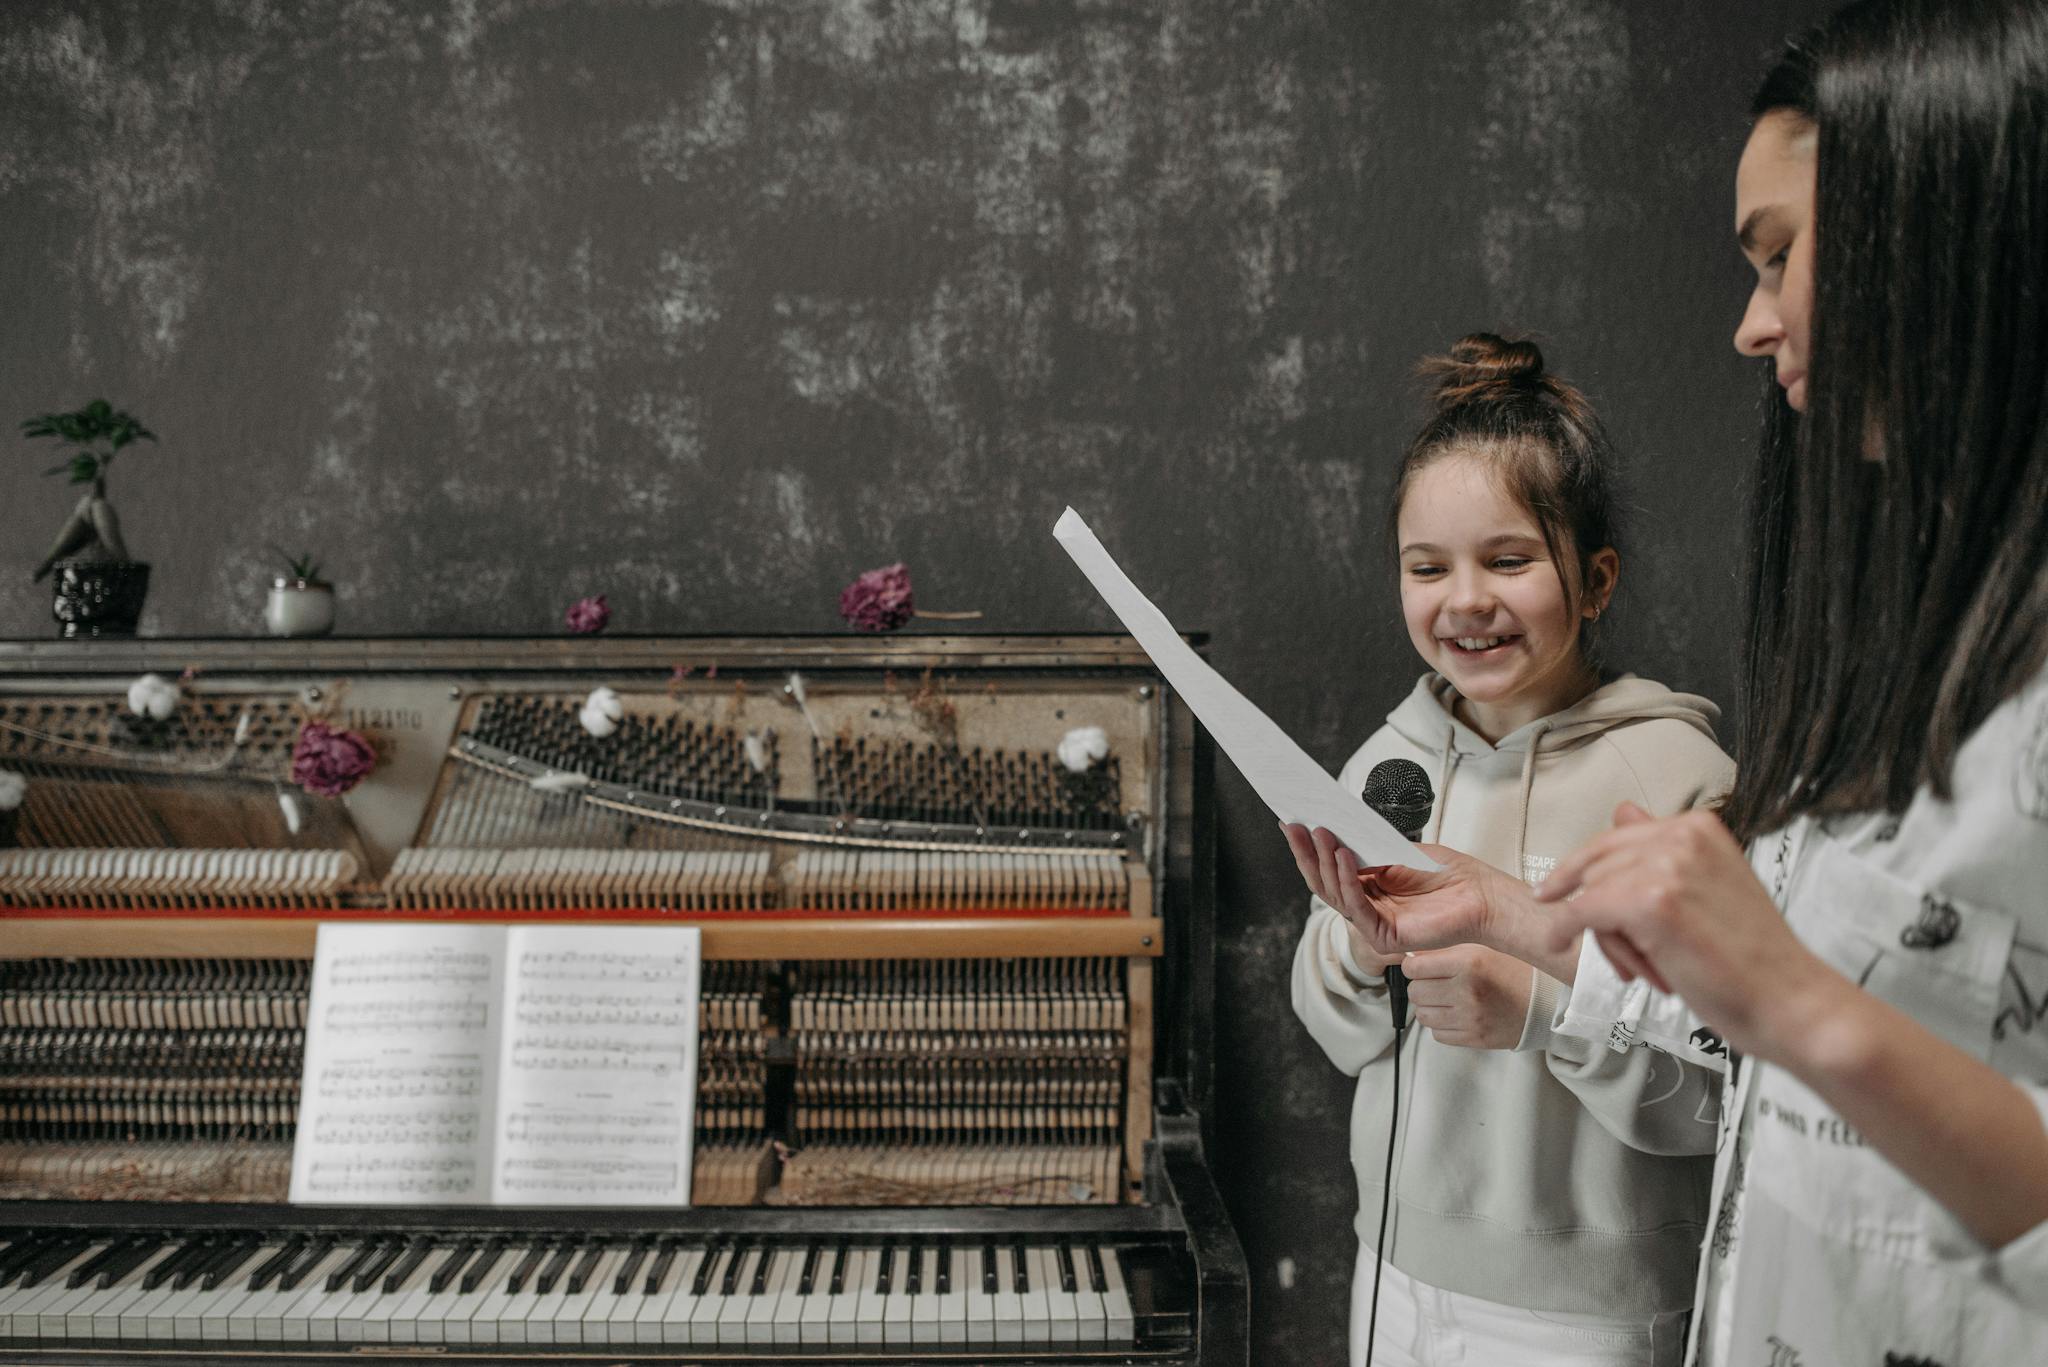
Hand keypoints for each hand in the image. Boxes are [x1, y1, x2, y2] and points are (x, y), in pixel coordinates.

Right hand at [1280, 823, 1564, 967]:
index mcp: (1370, 889)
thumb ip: (1367, 849)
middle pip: (1325, 882)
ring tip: (1320, 833)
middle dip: (1307, 852)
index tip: (1293, 822)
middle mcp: (1368, 908)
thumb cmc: (1451, 876)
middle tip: (1294, 826)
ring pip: (1335, 894)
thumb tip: (1334, 833)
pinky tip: (1344, 856)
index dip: (1310, 848)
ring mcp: (1374, 924)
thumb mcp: (1400, 852)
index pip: (1330, 869)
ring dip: (1325, 861)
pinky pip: (1358, 907)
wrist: (1485, 898)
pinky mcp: (1385, 937)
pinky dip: (1347, 880)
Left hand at [1401, 944, 1532, 1048]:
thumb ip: (1444, 947)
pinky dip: (1442, 1025)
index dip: (1413, 965)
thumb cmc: (1513, 970)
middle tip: (1436, 981)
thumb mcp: (1481, 947)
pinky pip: (1437, 1034)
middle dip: (1421, 985)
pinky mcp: (1474, 1039)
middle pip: (1415, 992)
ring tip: (1447, 997)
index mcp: (1470, 963)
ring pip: (1423, 1015)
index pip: (1414, 967)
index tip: (1420, 965)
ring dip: (1429, 1006)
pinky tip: (1457, 1013)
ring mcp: (1471, 1019)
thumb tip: (1408, 952)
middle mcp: (1468, 992)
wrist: (1547, 1003)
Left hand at [1535, 803, 1837, 1060]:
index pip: (1614, 839)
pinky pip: (1584, 911)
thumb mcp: (1707, 886)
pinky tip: (1562, 944)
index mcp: (1699, 826)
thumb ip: (1661, 851)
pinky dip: (1568, 930)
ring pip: (1591, 892)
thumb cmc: (1751, 958)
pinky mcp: (1652, 902)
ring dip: (1604, 936)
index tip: (1550, 887)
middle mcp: (1683, 835)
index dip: (1579, 870)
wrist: (1789, 1001)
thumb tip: (1622, 811)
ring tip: (1646, 968)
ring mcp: (1669, 866)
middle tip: (1615, 952)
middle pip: (1598, 866)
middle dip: (1597, 910)